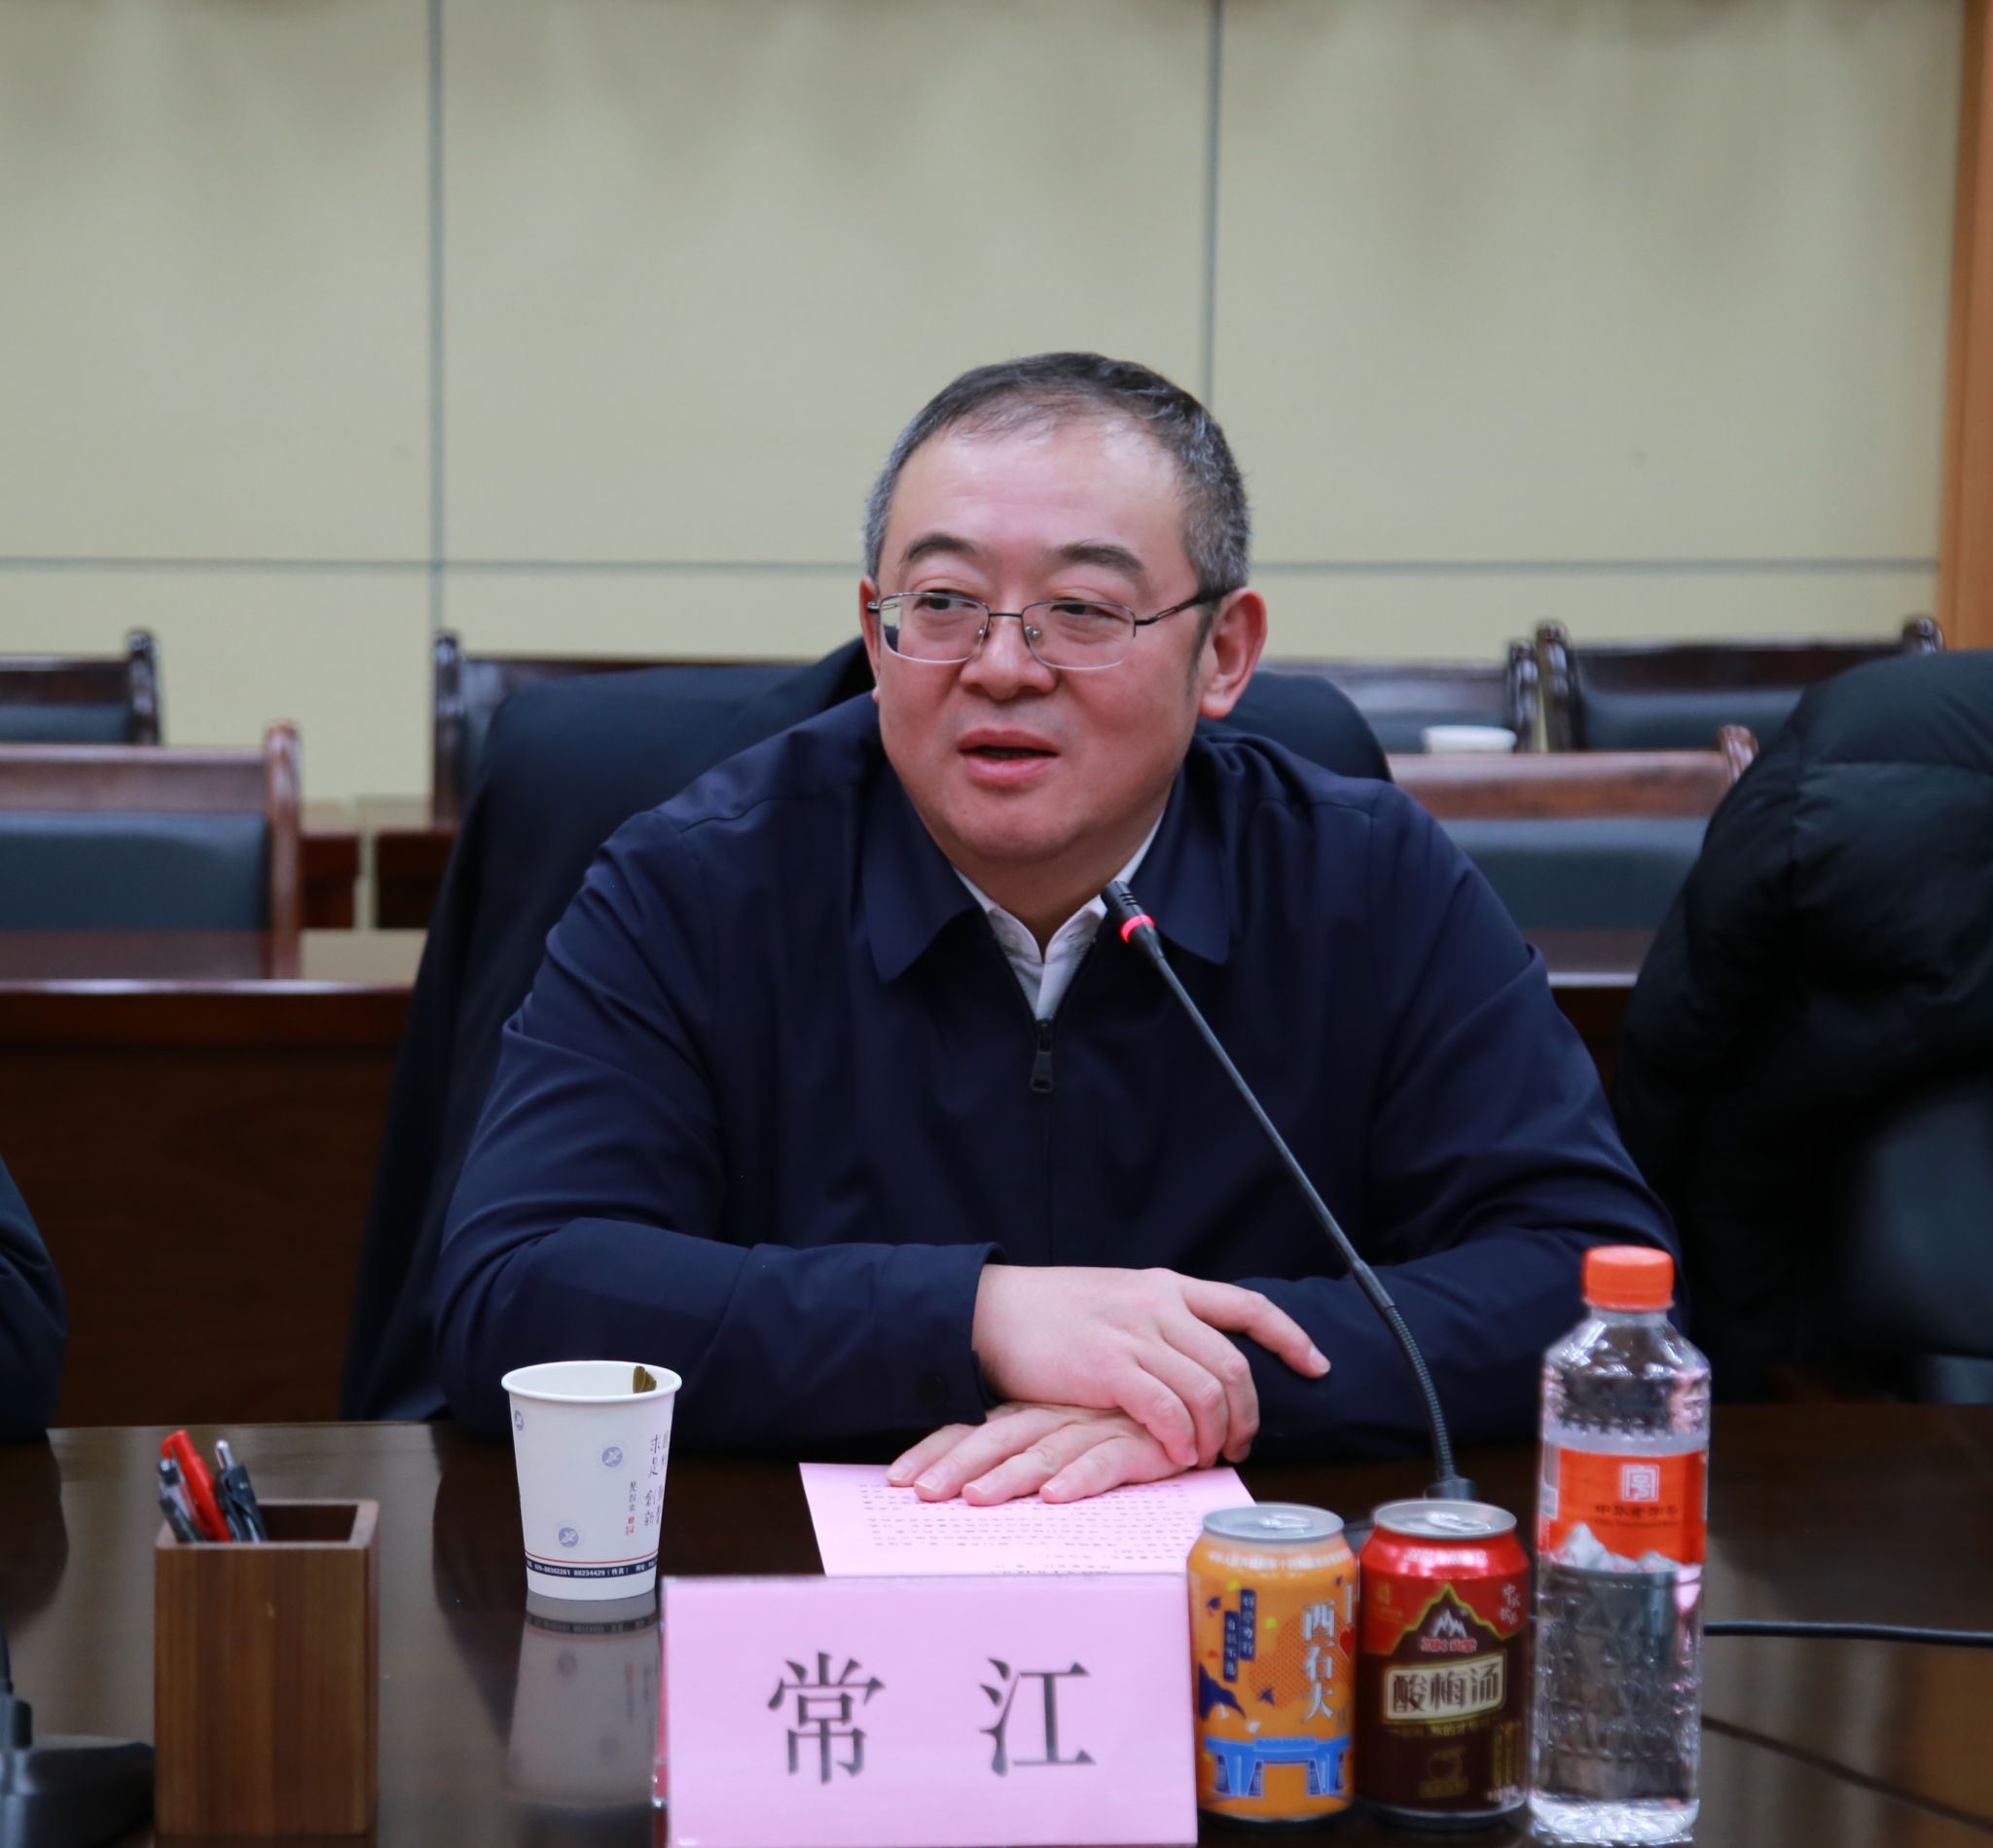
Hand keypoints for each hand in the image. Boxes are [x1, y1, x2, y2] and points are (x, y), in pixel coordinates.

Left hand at [888, 1403, 1185, 1505]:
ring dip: (1009, 1477)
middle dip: (957, 1466)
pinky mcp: (1136, 1443)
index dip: (936, 1451)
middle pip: (997, 1440)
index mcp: (1031, 1412)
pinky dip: (1079, 1478)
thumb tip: (962, 1483)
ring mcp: (1095, 1427)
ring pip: (1044, 1452)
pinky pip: (1105, 1461)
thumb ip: (1021, 1447)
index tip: (897, 1480)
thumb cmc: (1115, 1418)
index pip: (972, 1429)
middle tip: (924, 1495)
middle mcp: (1055, 1416)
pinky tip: (1056, 1497)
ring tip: (976, 1499)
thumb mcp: (1061, 1428)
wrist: (1185, 1397)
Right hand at [970, 1265, 1328, 1471]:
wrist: (986, 1310)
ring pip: (1208, 1391)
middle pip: (1233, 1363)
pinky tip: (1173, 1455)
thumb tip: (1188, 1359)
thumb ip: (1154, 1322)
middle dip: (1248, 1412)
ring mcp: (1134, 1332)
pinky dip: (1179, 1439)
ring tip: (1201, 1457)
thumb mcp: (1112, 1298)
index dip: (1289, 1336)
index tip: (1318, 1366)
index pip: (1246, 1305)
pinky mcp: (1108, 1366)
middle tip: (1240, 1444)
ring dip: (1214, 1434)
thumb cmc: (1044, 1313)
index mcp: (1163, 1285)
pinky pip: (1167, 1409)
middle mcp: (1158, 1303)